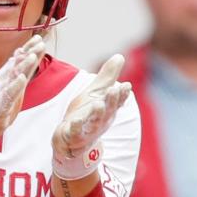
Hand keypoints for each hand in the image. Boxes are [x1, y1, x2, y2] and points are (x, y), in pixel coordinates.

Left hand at [52, 53, 131, 179]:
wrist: (69, 140)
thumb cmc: (85, 115)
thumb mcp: (96, 94)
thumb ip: (107, 77)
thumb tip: (120, 56)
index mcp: (108, 110)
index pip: (116, 101)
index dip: (122, 94)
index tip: (126, 85)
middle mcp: (101, 121)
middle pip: (108, 110)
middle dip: (111, 101)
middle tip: (113, 89)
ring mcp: (88, 130)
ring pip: (94, 122)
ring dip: (97, 114)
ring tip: (98, 104)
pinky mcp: (73, 137)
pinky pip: (75, 133)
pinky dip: (76, 127)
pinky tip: (75, 121)